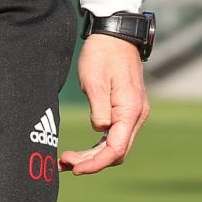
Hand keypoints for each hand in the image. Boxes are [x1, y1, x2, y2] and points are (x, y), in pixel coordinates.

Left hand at [59, 34, 149, 174]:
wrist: (115, 34)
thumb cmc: (102, 53)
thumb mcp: (94, 79)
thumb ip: (99, 108)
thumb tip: (100, 131)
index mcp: (130, 110)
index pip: (116, 149)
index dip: (95, 163)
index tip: (75, 167)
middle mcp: (136, 116)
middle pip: (116, 152)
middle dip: (91, 162)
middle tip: (64, 164)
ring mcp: (133, 114)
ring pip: (116, 146)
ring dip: (94, 156)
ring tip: (69, 161)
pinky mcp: (126, 110)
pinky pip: (115, 135)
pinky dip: (100, 146)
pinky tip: (84, 151)